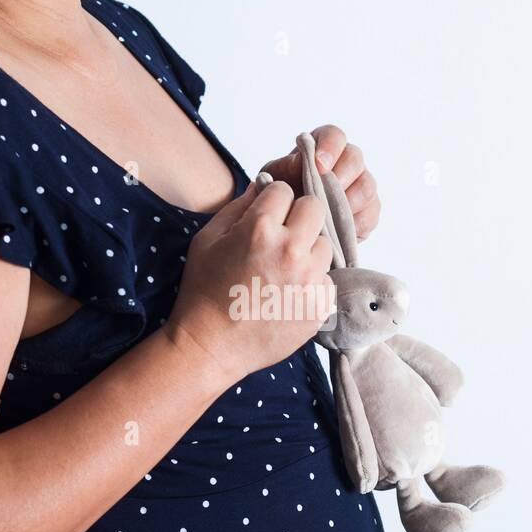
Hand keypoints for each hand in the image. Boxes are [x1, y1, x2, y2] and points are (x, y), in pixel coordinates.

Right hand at [165, 177, 335, 385]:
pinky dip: (312, 284)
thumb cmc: (203, 291)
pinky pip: (327, 280)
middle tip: (281, 237)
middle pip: (315, 209)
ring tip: (284, 271)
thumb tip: (262, 184)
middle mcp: (291, 250)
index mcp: (260, 229)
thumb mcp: (208, 239)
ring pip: (325, 245)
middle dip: (299, 217)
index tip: (265, 218)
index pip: (285, 191)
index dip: (273, 203)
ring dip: (309, 252)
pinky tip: (288, 295)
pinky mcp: (319, 305)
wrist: (210, 346)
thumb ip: (238, 206)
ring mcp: (309, 279)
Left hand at [258, 125, 380, 241]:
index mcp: (322, 147)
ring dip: (349, 201)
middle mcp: (345, 162)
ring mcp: (360, 186)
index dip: (330, 147)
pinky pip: (371, 213)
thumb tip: (302, 161)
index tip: (318, 165)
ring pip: (366, 186)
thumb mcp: (276, 178)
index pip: (334, 136)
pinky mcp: (367, 211)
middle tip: (325, 193)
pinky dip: (356, 222)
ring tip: (329, 215)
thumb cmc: (281, 194)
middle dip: (341, 174)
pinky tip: (338, 231)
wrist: (286, 225)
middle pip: (355, 158)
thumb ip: (287, 167)